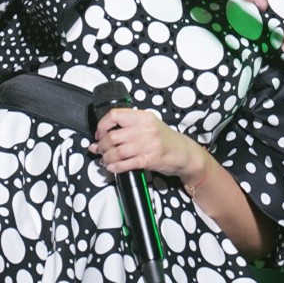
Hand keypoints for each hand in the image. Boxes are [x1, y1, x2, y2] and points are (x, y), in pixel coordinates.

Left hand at [88, 107, 206, 181]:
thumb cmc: (164, 139)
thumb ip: (126, 128)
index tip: (99, 134)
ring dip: (107, 157)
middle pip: (113, 136)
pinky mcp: (150, 159)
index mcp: (143, 117)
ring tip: (106, 159)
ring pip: (118, 151)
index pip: (114, 115)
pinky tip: (112, 167)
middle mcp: (145, 129)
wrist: (183, 152)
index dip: (102, 126)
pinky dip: (116, 167)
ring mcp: (148, 145)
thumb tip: (100, 138)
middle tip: (101, 150)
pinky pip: (127, 164)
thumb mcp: (147, 125)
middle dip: (102, 146)